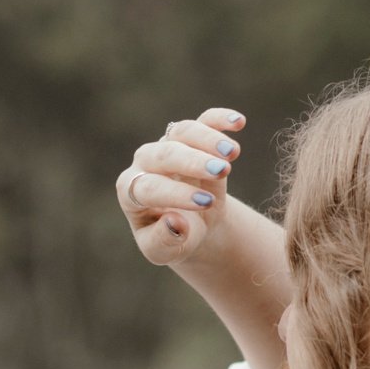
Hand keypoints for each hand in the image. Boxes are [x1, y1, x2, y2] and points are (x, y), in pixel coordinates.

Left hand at [117, 108, 246, 265]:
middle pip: (164, 154)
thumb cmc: (172, 239)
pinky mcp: (191, 136)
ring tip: (233, 153)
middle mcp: (144, 164)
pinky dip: (219, 118)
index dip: (176, 194)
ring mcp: (167, 145)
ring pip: (183, 131)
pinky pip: (203, 120)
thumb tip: (174, 223)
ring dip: (208, 139)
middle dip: (193, 162)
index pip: (149, 188)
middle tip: (221, 171)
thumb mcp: (164, 250)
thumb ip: (164, 241)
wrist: (190, 225)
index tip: (205, 203)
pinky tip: (238, 122)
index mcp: (131, 191)